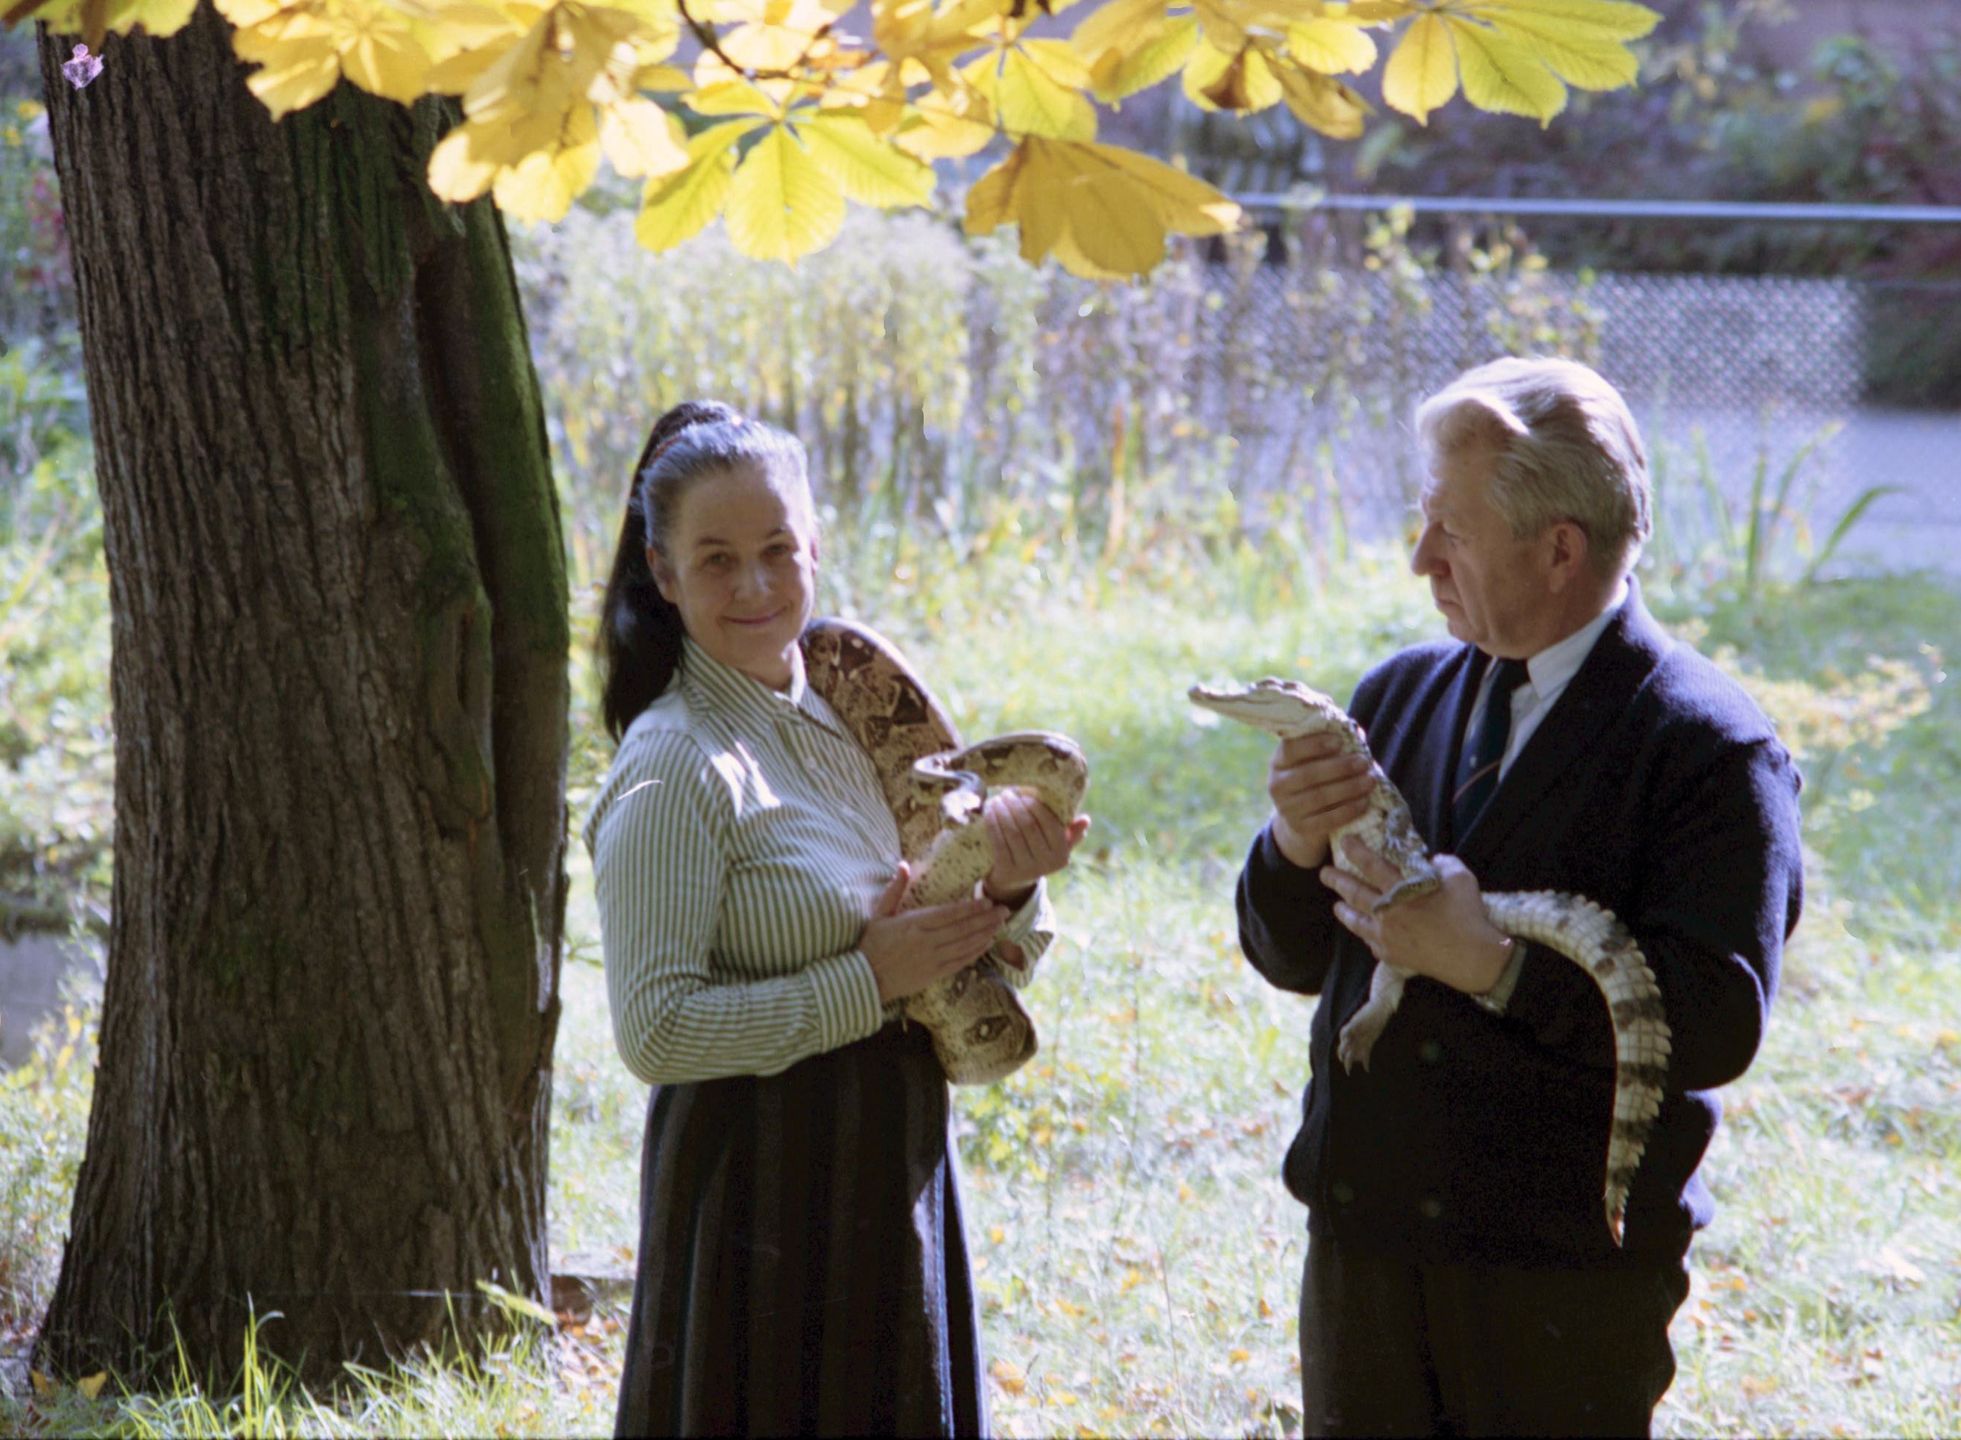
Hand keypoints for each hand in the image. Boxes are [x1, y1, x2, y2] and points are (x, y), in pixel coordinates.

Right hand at [861, 864, 1010, 1003]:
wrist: (865, 979)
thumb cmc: (872, 944)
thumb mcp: (879, 914)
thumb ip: (894, 889)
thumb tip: (903, 865)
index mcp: (914, 924)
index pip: (949, 914)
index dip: (971, 908)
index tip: (987, 901)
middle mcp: (927, 941)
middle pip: (963, 928)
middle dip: (986, 919)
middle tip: (1004, 910)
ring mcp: (932, 960)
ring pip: (965, 945)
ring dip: (985, 934)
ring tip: (1000, 925)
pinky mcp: (934, 975)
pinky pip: (960, 962)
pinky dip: (975, 952)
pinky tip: (986, 944)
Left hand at [980, 790, 1091, 907]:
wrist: (1015, 881)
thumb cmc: (1038, 852)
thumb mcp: (1057, 845)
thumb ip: (1071, 832)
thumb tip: (1086, 820)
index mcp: (1061, 853)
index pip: (1049, 823)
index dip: (1034, 805)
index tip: (1022, 793)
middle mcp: (1047, 863)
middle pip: (1028, 826)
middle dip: (1015, 805)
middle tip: (1006, 793)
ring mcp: (1026, 869)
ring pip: (1012, 832)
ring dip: (1002, 812)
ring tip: (996, 800)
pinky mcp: (1007, 871)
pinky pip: (998, 841)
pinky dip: (992, 824)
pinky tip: (989, 812)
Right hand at [1267, 733, 1376, 869]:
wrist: (1303, 816)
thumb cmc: (1316, 776)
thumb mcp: (1318, 759)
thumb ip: (1334, 744)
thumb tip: (1356, 732)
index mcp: (1279, 762)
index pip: (1291, 750)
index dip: (1315, 744)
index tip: (1340, 741)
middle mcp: (1277, 785)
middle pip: (1308, 774)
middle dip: (1340, 767)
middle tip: (1364, 762)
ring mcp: (1286, 809)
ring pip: (1319, 797)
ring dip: (1349, 788)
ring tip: (1370, 780)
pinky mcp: (1300, 828)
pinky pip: (1327, 820)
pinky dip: (1348, 810)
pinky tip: (1364, 802)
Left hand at [1319, 839, 1512, 995]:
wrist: (1472, 957)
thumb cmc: (1468, 914)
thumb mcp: (1460, 878)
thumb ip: (1443, 863)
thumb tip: (1433, 860)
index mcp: (1402, 890)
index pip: (1372, 865)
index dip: (1356, 851)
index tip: (1344, 841)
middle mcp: (1387, 912)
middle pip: (1355, 893)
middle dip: (1337, 881)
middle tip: (1324, 873)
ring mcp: (1386, 936)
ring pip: (1357, 921)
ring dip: (1345, 911)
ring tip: (1337, 905)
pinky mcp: (1392, 955)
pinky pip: (1371, 943)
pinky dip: (1366, 936)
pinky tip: (1364, 932)